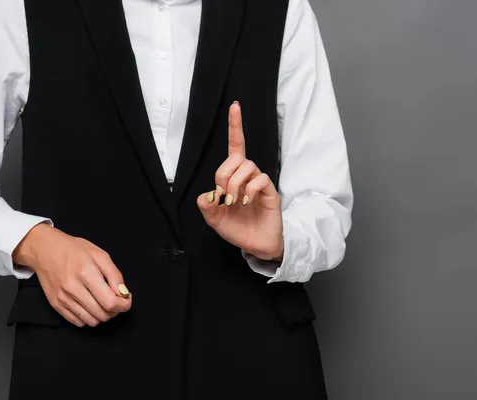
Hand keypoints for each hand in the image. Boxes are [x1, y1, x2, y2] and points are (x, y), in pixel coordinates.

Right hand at [13, 223, 131, 327]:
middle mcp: (73, 289)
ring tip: (102, 302)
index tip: (126, 299)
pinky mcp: (56, 305)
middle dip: (115, 310)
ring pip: (91, 321)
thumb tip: (123, 293)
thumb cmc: (74, 250)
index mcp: (87, 273)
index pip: (110, 302)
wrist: (45, 250)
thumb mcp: (100, 255)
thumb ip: (115, 275)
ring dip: (102, 315)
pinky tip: (90, 305)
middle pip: (102, 314)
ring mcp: (63, 299)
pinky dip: (88, 317)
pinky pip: (78, 322)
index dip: (123, 304)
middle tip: (115, 299)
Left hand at [197, 102, 284, 260]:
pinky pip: (260, 179)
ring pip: (247, 166)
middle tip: (224, 196)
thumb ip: (206, 206)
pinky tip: (246, 203)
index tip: (234, 106)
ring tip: (235, 203)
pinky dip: (249, 190)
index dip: (235, 127)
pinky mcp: (270, 192)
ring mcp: (260, 183)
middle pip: (236, 157)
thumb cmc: (238, 229)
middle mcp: (248, 176)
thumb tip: (206, 194)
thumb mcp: (214, 219)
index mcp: (233, 177)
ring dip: (235, 185)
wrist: (255, 245)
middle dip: (224, 175)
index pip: (235, 146)